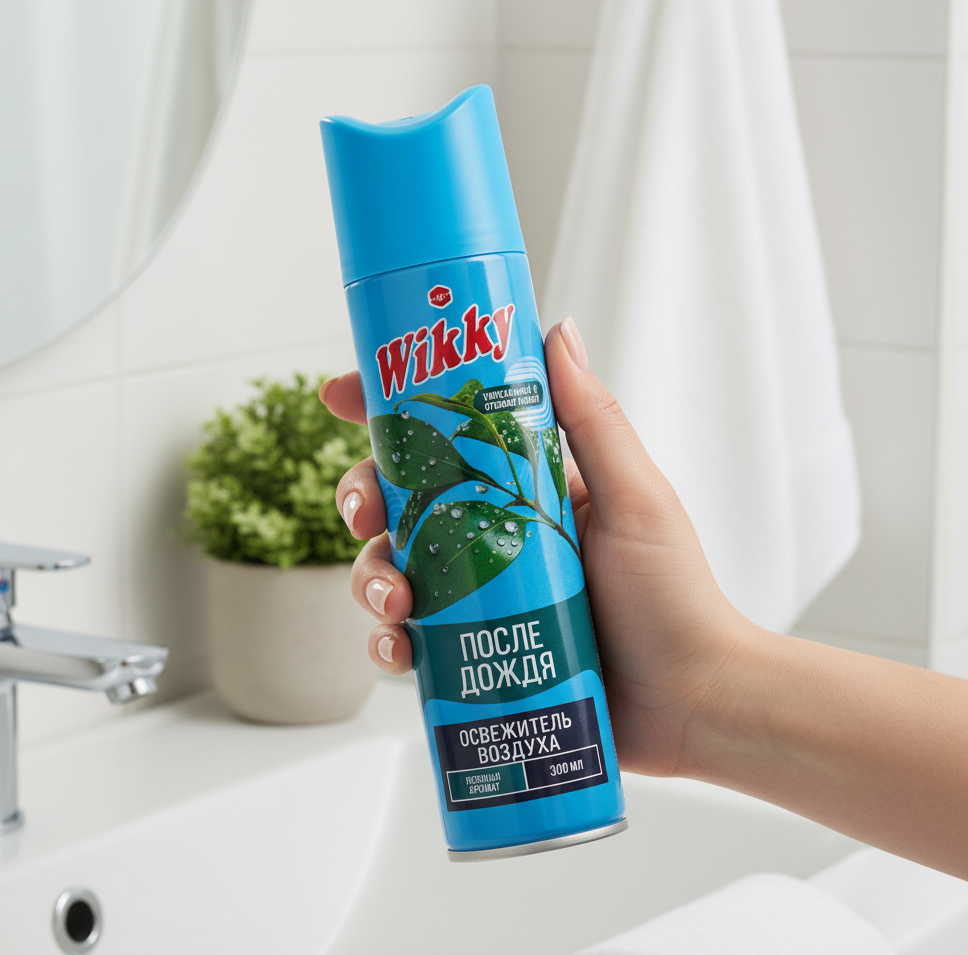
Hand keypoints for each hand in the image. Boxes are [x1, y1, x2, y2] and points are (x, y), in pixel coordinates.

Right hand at [321, 317, 752, 776]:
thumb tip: (555, 328)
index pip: (445, 434)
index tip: (339, 397)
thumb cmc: (675, 596)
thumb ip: (593, 419)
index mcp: (524, 485)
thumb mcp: (634, 497)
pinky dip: (386, 642)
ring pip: (391, 569)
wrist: (690, 702)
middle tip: (363, 514)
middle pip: (399, 501)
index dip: (386, 412)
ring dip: (369, 578)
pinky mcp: (472, 653)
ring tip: (394, 602)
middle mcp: (492, 533)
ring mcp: (477, 595)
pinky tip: (398, 649)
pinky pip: (408, 640)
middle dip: (361, 499)